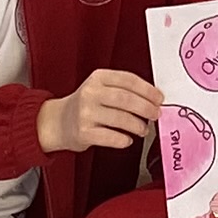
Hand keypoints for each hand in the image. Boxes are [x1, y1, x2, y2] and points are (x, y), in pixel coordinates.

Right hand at [37, 68, 158, 154]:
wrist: (58, 122)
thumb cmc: (86, 105)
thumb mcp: (100, 88)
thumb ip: (123, 89)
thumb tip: (153, 99)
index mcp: (98, 78)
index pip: (128, 80)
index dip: (148, 90)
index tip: (159, 98)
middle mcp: (90, 93)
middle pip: (126, 99)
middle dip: (146, 108)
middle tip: (156, 114)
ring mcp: (85, 113)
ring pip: (121, 119)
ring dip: (138, 126)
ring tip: (143, 129)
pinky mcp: (83, 132)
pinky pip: (111, 137)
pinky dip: (124, 140)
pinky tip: (128, 139)